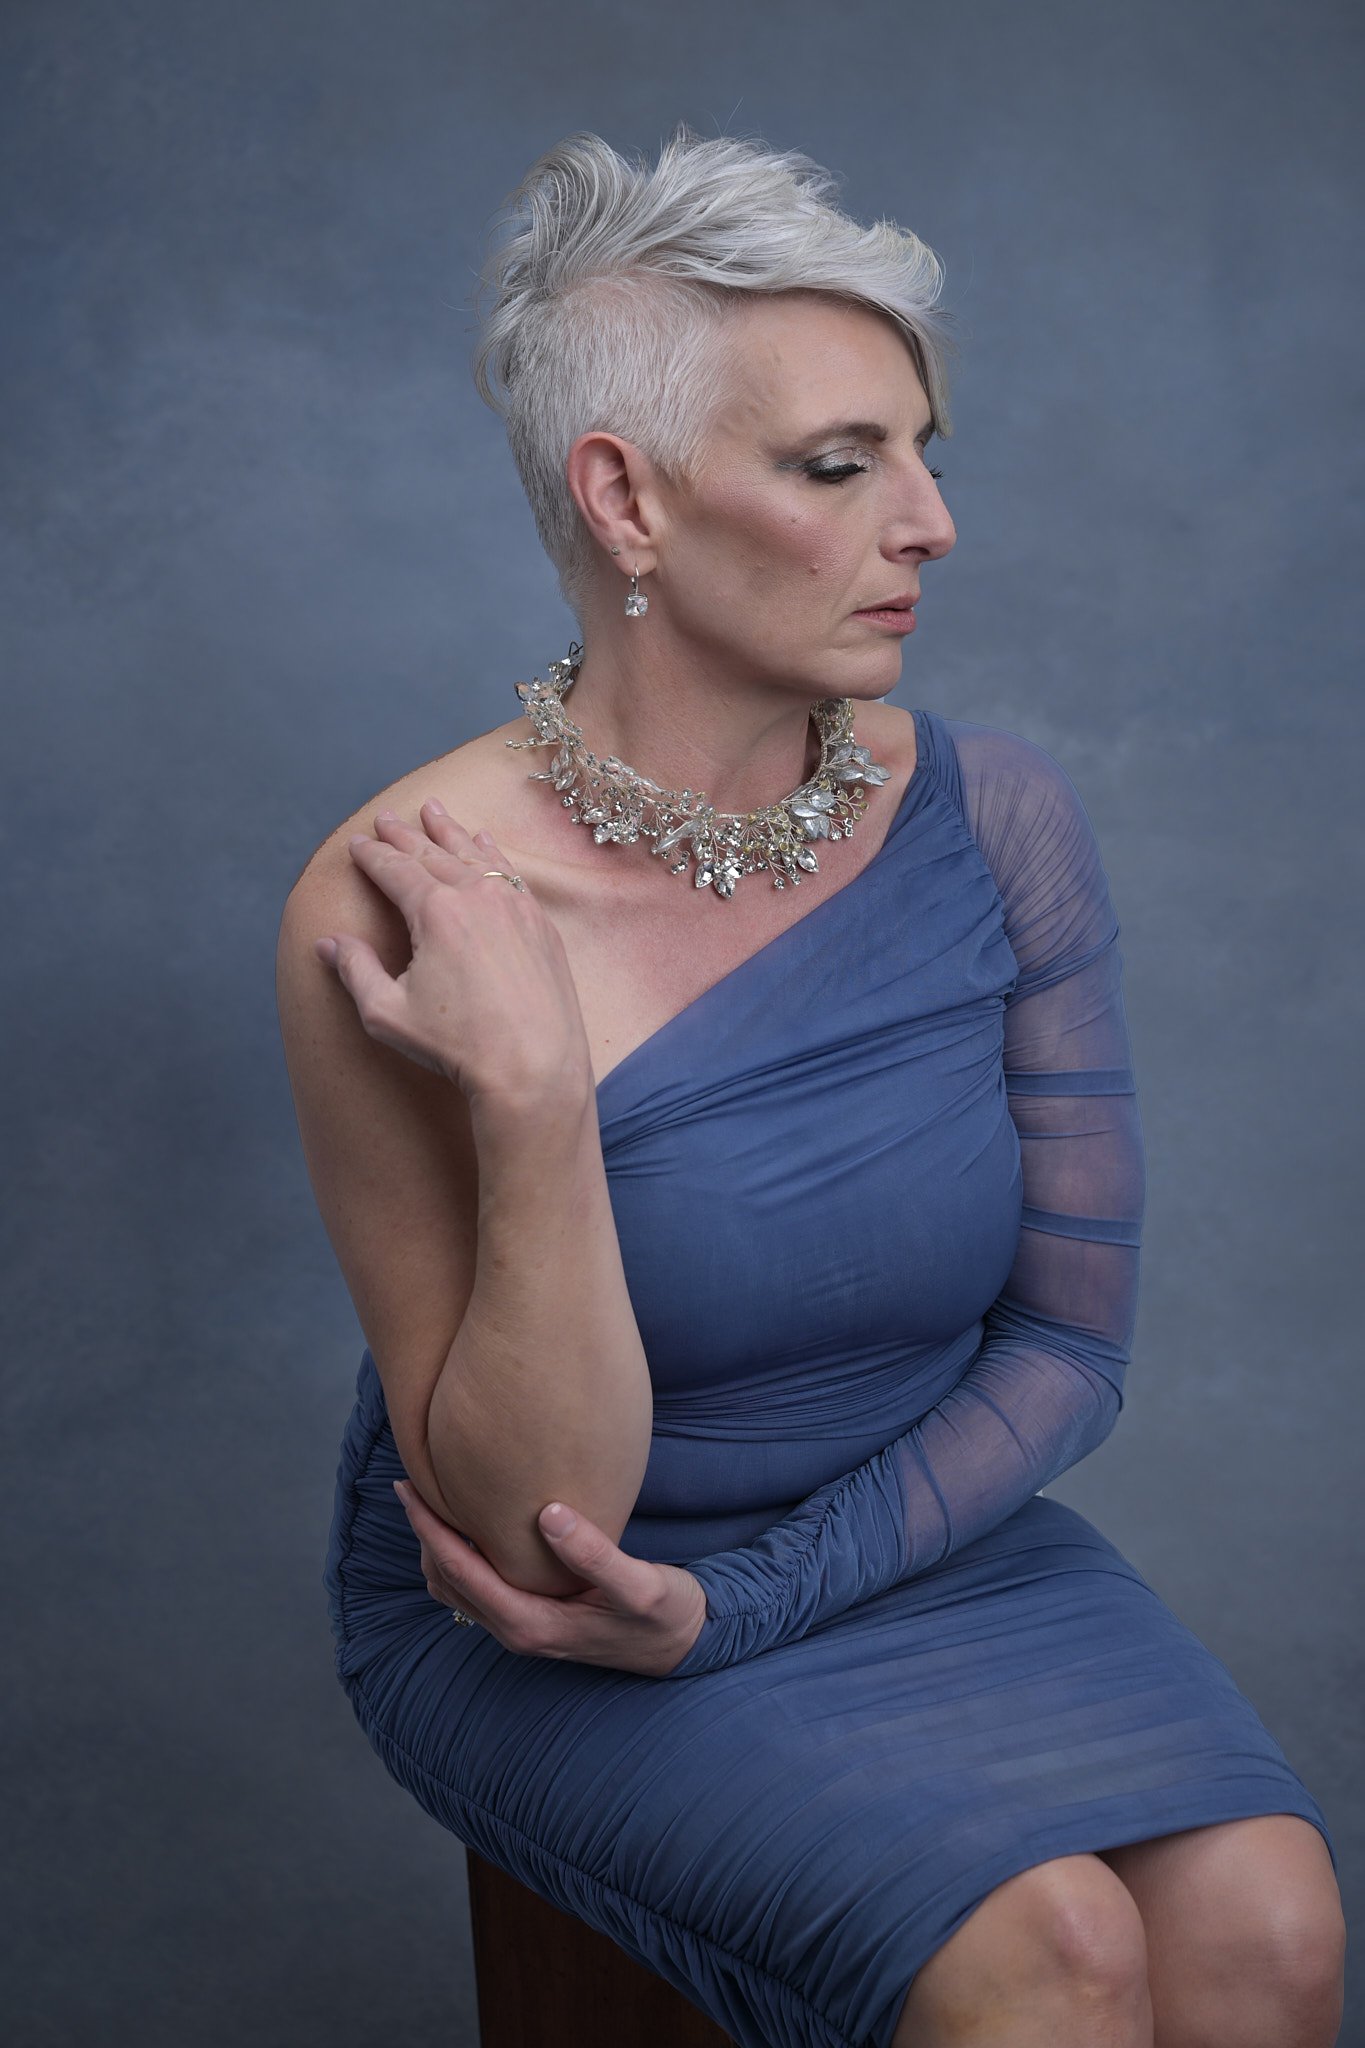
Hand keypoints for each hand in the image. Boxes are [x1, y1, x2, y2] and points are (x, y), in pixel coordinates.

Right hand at [314, 799, 591, 1112]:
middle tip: (386, 818)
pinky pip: (511, 873)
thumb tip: (327, 943)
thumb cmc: (457, 1046)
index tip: (356, 842)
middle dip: (405, 835)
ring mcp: (516, 906)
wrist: (534, 1070)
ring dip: (450, 831)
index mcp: (436, 912)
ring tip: (433, 809)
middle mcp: (478, 896)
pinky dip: (492, 852)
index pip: (395, 870)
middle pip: (433, 854)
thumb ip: (355, 970)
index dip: (372, 855)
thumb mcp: (387, 1013)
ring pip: (475, 855)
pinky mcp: (541, 925)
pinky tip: (485, 843)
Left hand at [393, 1480, 708, 1678]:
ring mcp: (523, 1630)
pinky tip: (473, 1527)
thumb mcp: (639, 1584)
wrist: (684, 1647)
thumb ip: (594, 1552)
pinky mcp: (534, 1620)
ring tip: (433, 1500)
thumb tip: (548, 1514)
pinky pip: (478, 1590)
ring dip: (438, 1547)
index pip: (459, 1569)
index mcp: (531, 1623)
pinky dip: (460, 1558)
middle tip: (413, 1481)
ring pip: (456, 1589)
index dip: (429, 1527)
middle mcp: (517, 1632)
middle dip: (424, 1533)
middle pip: (446, 1579)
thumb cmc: (665, 1615)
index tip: (409, 1486)